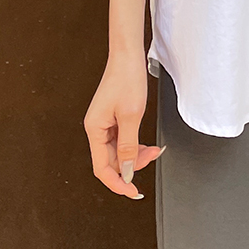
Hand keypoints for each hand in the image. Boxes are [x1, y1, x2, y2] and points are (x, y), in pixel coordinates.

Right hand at [83, 52, 164, 198]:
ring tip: (154, 149)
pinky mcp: (113, 119)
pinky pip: (122, 141)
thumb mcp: (131, 116)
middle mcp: (96, 128)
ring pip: (119, 152)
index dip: (118, 183)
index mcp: (94, 129)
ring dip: (137, 155)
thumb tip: (127, 170)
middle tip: (153, 157)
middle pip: (111, 161)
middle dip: (133, 165)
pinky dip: (136, 145)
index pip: (102, 168)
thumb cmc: (127, 79)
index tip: (133, 192)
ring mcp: (104, 124)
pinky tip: (148, 144)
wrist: (128, 56)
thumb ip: (128, 146)